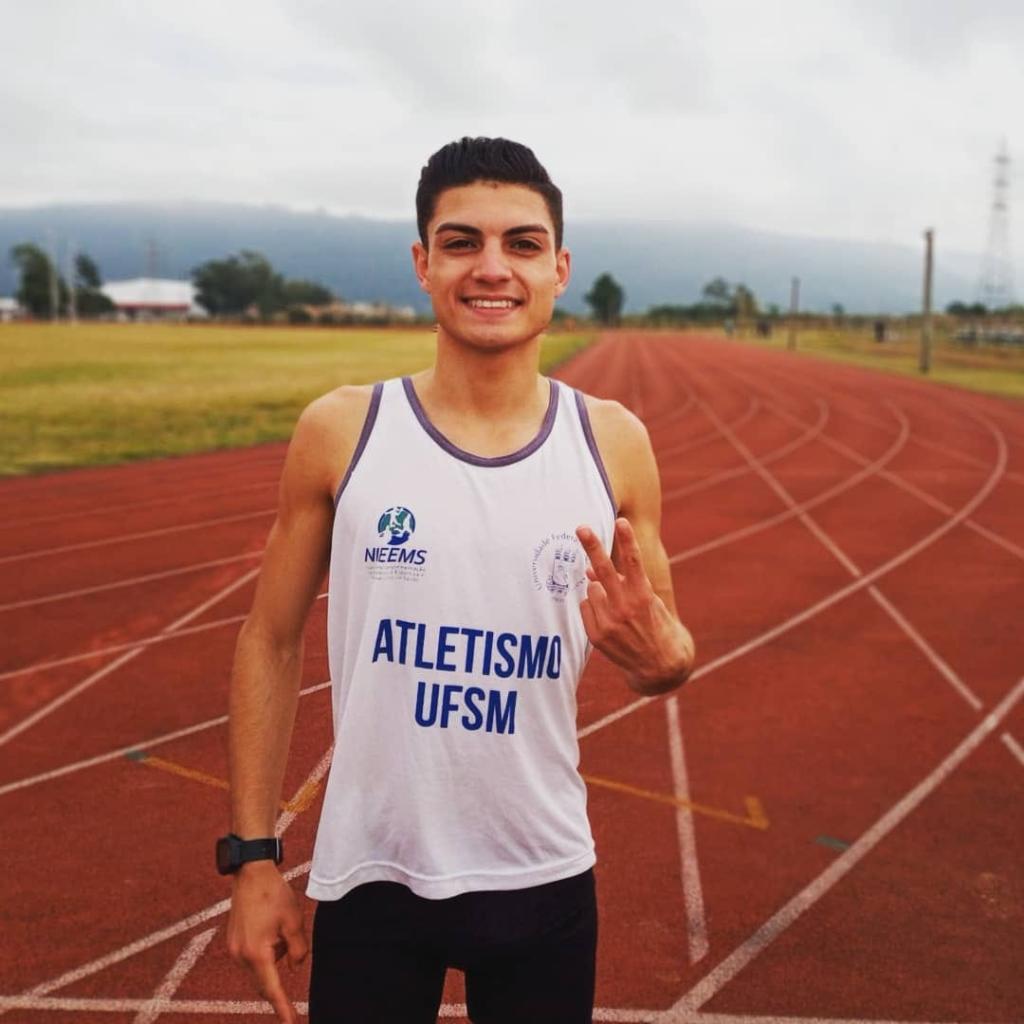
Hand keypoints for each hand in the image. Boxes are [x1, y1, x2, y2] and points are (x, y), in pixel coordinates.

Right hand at [227, 861, 308, 1023]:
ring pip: (259, 969)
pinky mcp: (233, 942)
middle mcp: (241, 956)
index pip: (273, 990)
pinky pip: (252, 958)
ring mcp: (234, 950)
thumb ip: (298, 950)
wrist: (251, 873)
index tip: (291, 1023)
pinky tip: (270, 928)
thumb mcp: (294, 921)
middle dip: (278, 980)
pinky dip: (265, 953)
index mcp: (258, 954)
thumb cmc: (273, 895)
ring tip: (279, 927)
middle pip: (264, 982)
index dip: (283, 1008)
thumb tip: (295, 968)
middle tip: (288, 962)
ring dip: (273, 960)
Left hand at [576, 518, 692, 694]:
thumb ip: (622, 584)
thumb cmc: (655, 624)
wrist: (660, 665)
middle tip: (581, 527)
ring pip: (592, 589)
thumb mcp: (647, 600)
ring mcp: (610, 622)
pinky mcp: (598, 636)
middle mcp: (626, 607)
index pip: (633, 562)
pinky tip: (608, 619)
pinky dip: (593, 607)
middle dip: (592, 547)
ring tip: (615, 606)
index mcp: (643, 595)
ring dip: (599, 590)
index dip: (627, 540)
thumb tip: (590, 570)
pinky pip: (586, 607)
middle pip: (604, 570)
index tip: (620, 521)